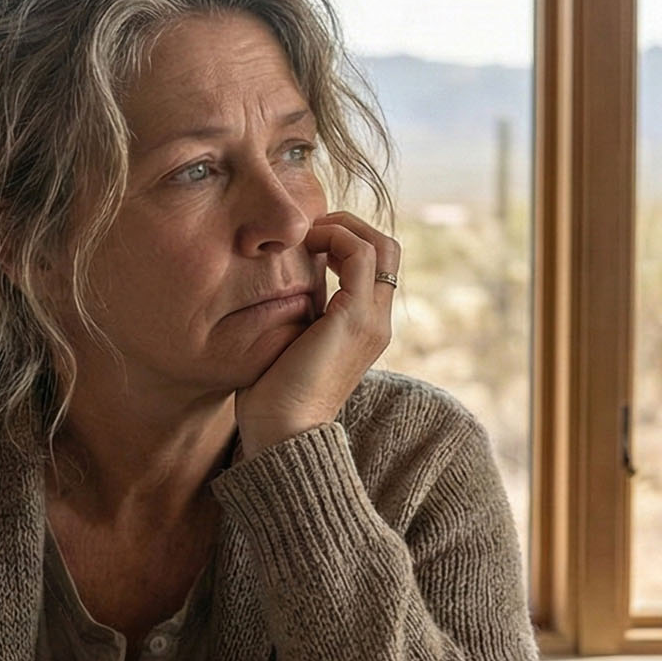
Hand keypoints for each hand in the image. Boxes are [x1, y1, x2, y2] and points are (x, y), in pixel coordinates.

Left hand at [235, 212, 400, 458]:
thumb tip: (276, 286)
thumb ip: (299, 314)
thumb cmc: (273, 397)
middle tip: (310, 229)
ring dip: (342, 228)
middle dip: (349, 226)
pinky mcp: (354, 318)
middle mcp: (378, 322)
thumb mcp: (291, 344)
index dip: (346, 240)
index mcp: (366, 328)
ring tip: (307, 234)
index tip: (307, 241)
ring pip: (381, 245)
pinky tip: (304, 246)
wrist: (282, 434)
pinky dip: (335, 238)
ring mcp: (371, 320)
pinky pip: (360, 255)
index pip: (376, 266)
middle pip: (388, 248)